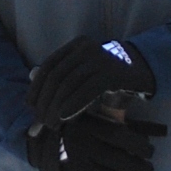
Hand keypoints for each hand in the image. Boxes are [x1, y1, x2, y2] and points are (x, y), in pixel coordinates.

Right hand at [27, 109, 165, 170]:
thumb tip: (150, 134)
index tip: (149, 150)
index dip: (141, 146)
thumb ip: (113, 121)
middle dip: (142, 169)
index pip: (122, 136)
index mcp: (86, 125)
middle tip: (149, 170)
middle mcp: (79, 145)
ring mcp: (73, 166)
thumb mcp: (90, 116)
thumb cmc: (74, 128)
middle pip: (122, 161)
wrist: (39, 144)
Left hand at [29, 35, 156, 132]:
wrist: (141, 73)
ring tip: (52, 124)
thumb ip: (58, 79)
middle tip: (41, 121)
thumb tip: (29, 87)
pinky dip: (73, 105)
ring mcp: (100, 58)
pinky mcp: (112, 73)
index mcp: (76, 45)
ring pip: (69, 83)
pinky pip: (87, 90)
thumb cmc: (107, 77)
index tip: (30, 105)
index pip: (49, 65)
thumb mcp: (81, 75)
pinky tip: (65, 118)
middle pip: (57, 75)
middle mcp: (86, 47)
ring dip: (56, 107)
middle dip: (45, 100)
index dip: (37, 86)